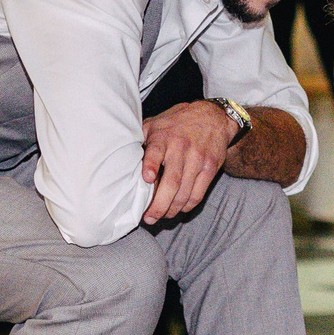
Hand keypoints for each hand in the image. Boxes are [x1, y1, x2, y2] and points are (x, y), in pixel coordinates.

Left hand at [140, 100, 235, 224]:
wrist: (212, 117)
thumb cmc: (177, 123)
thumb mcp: (156, 124)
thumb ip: (141, 140)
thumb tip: (120, 158)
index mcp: (164, 137)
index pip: (156, 152)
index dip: (151, 166)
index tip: (147, 179)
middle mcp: (181, 148)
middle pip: (172, 181)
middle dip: (159, 205)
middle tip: (149, 218)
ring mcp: (198, 159)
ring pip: (185, 192)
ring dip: (172, 210)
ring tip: (162, 216)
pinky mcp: (210, 167)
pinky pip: (198, 194)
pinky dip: (187, 206)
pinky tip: (179, 209)